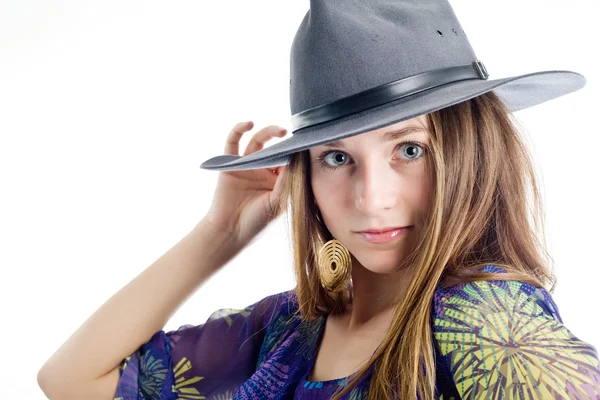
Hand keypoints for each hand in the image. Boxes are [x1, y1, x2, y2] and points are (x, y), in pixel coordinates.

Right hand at [203, 121, 288, 248]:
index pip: (288, 160)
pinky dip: (238, 130)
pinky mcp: (230, 164)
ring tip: (279, 130)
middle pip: (274, 148)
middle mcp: (263, 171)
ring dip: (267, 132)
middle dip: (283, 140)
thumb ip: (287, 180)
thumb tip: (297, 157)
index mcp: (277, 181)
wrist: (230, 232)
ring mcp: (246, 166)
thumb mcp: (278, 201)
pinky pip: (233, 142)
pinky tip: (248, 124)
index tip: (304, 143)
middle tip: (289, 134)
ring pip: (257, 142)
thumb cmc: (256, 221)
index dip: (294, 151)